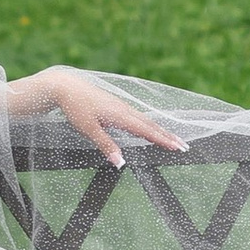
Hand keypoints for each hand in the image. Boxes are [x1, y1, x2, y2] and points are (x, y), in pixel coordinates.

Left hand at [41, 68, 185, 170]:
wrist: (65, 86)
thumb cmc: (75, 107)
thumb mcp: (89, 130)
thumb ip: (106, 146)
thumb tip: (121, 163)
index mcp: (120, 116)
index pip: (146, 131)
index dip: (163, 140)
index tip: (178, 148)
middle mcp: (124, 109)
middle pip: (151, 124)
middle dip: (168, 135)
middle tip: (184, 146)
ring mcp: (121, 105)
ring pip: (145, 119)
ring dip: (160, 129)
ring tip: (173, 138)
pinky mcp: (115, 104)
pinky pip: (138, 115)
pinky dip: (149, 123)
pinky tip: (149, 127)